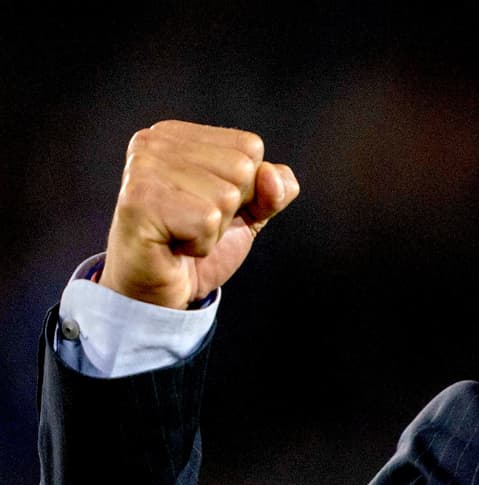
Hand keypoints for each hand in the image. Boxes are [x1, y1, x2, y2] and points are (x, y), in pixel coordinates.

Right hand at [99, 120, 299, 308]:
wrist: (158, 290)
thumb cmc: (195, 242)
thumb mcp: (249, 211)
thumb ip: (274, 189)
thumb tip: (270, 173)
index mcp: (177, 135)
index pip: (250, 146)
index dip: (246, 187)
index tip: (208, 204)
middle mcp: (153, 143)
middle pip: (241, 168)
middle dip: (230, 210)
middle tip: (193, 223)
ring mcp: (143, 169)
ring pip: (226, 196)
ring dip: (214, 229)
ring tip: (182, 233)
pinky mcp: (139, 202)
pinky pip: (207, 220)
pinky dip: (201, 244)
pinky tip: (174, 245)